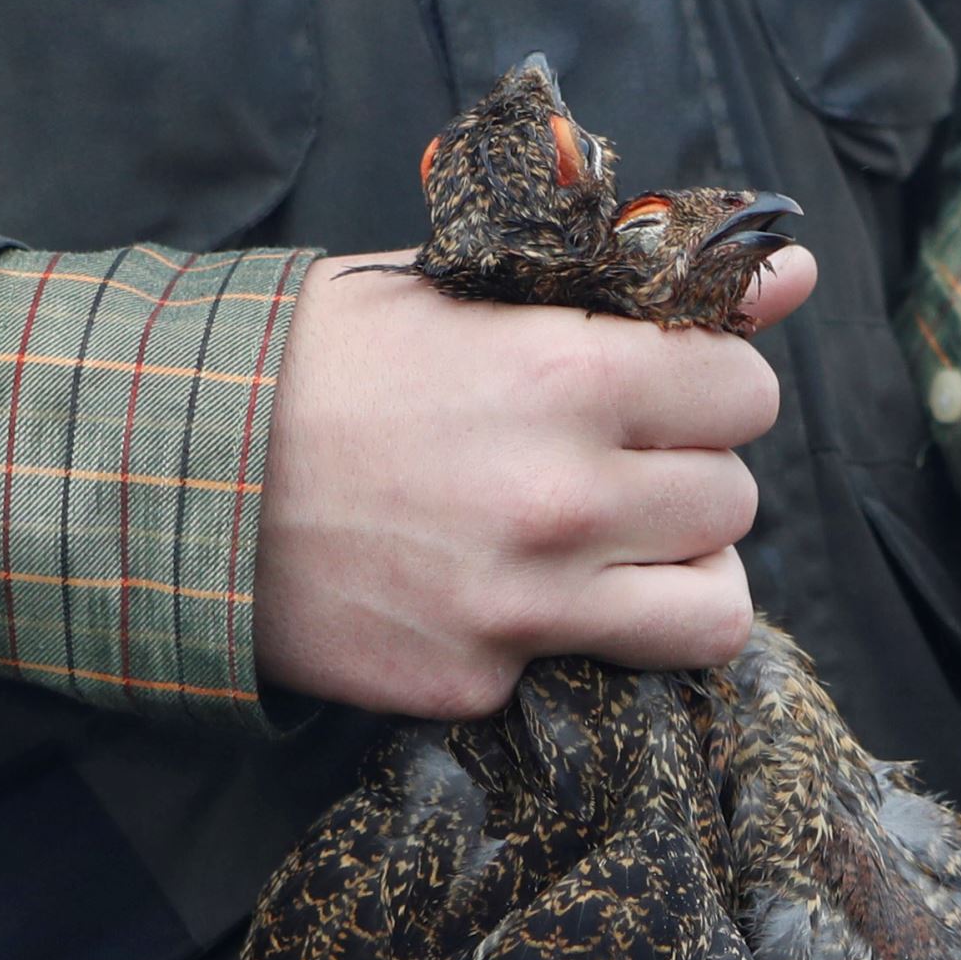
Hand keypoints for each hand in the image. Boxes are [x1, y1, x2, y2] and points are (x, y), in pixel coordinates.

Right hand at [254, 246, 812, 715]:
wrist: (164, 475)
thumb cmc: (318, 362)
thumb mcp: (470, 289)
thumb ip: (643, 288)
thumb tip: (795, 276)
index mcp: (570, 376)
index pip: (748, 396)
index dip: (711, 390)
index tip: (663, 393)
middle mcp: (565, 500)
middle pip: (736, 502)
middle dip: (689, 478)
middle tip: (616, 465)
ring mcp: (524, 607)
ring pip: (714, 611)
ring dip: (677, 573)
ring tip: (609, 546)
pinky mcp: (479, 682)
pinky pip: (595, 666)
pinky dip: (568, 635)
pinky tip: (495, 589)